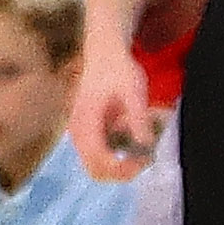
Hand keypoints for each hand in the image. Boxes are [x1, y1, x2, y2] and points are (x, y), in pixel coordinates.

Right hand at [68, 38, 159, 178]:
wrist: (104, 52)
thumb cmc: (119, 69)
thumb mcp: (134, 90)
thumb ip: (138, 118)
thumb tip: (145, 146)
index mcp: (86, 119)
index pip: (98, 159)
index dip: (122, 168)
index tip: (145, 159)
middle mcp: (78, 129)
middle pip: (94, 169)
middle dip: (122, 172)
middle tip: (144, 159)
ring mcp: (79, 131)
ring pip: (95, 164)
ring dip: (119, 164)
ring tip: (139, 146)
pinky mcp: (86, 131)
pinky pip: (98, 154)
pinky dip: (116, 155)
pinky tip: (130, 137)